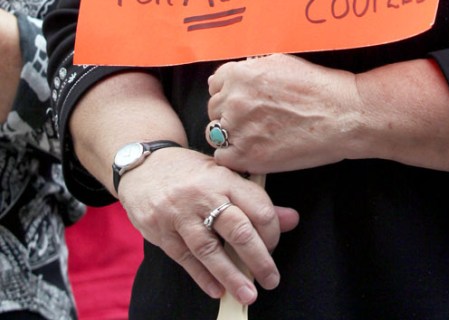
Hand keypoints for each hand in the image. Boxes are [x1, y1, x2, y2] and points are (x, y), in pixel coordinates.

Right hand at [116, 144, 298, 305]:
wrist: (144, 166)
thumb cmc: (191, 172)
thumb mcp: (224, 175)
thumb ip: (256, 198)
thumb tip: (292, 220)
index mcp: (224, 178)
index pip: (257, 206)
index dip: (272, 231)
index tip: (274, 246)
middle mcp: (203, 195)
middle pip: (237, 230)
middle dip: (258, 259)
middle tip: (272, 280)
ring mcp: (180, 215)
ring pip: (210, 250)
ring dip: (231, 276)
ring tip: (248, 295)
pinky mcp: (162, 232)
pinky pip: (186, 259)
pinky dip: (203, 277)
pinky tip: (218, 290)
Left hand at [207, 54, 359, 174]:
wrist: (343, 115)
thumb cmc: (318, 87)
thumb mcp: (281, 62)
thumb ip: (252, 69)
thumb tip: (235, 76)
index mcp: (240, 74)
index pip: (215, 84)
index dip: (229, 91)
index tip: (242, 99)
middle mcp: (234, 100)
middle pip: (214, 108)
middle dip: (229, 113)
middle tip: (254, 118)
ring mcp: (238, 129)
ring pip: (215, 134)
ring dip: (229, 135)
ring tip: (255, 135)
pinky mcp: (247, 156)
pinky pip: (223, 158)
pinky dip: (235, 156)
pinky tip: (255, 150)